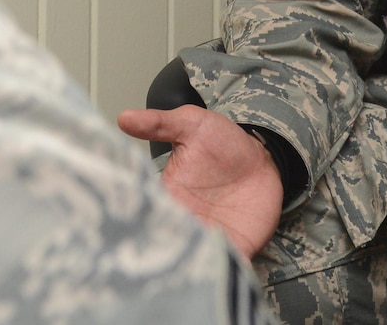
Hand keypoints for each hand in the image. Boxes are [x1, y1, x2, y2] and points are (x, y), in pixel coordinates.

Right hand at [117, 105, 283, 256]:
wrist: (262, 161)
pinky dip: (222, 268)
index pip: (144, 215)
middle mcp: (184, 222)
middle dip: (157, 256)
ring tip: (187, 261)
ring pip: (192, 262)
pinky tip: (219, 264)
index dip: (137, 224)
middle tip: (159, 254)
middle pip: (165, 247)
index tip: (132, 227)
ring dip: (188, 267)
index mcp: (167, 196)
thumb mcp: (191, 125)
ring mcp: (209, 237)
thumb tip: (124, 117)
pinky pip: (226, 264)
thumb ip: (159, 123)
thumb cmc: (222, 143)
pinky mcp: (236, 247)